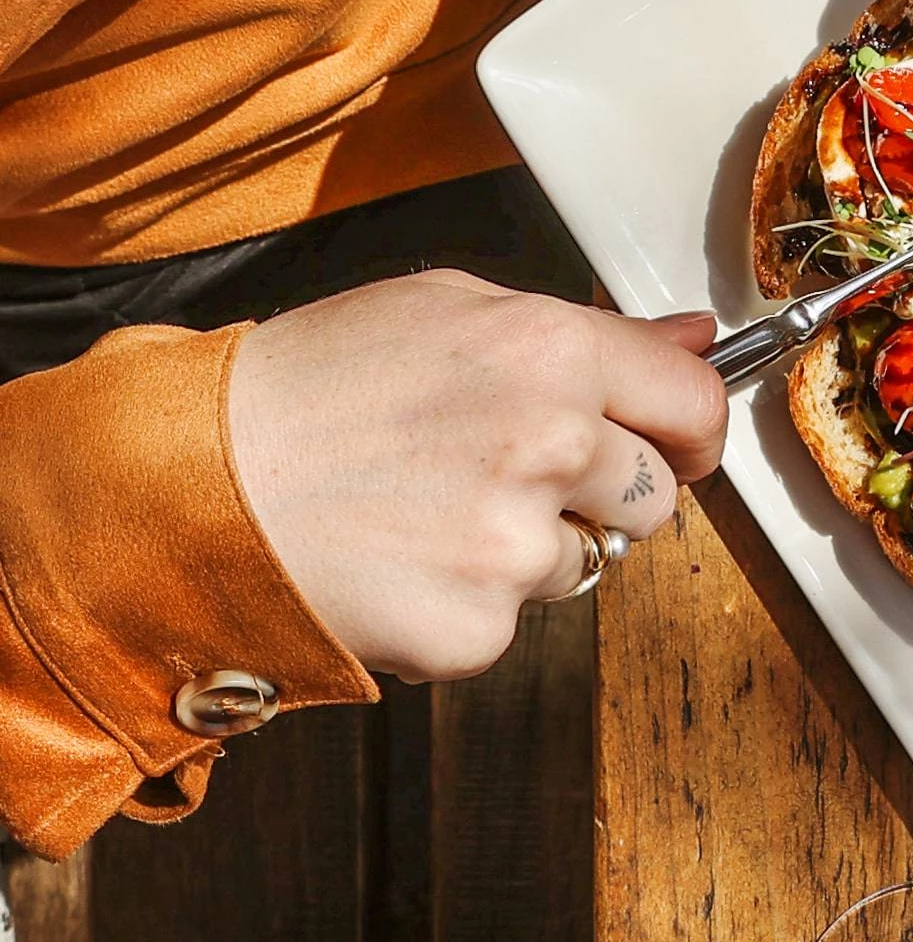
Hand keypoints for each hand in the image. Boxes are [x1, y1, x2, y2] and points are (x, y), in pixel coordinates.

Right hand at [227, 276, 728, 682]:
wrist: (184, 487)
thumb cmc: (306, 389)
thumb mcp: (443, 312)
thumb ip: (589, 331)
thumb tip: (698, 336)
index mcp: (549, 352)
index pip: (695, 401)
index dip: (692, 430)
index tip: (678, 445)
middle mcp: (548, 443)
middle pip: (655, 497)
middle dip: (602, 495)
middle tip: (503, 478)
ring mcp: (513, 544)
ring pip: (585, 562)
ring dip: (528, 549)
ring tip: (426, 513)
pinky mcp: (475, 629)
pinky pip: (514, 621)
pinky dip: (467, 604)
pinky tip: (399, 564)